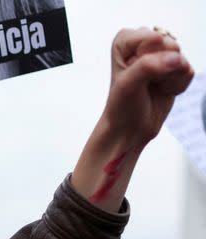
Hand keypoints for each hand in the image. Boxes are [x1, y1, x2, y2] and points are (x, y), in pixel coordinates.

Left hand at [103, 28, 193, 146]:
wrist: (130, 128)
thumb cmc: (122, 106)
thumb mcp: (127, 84)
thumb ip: (148, 66)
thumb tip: (176, 58)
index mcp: (125, 41)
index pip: (151, 37)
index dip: (146, 58)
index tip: (132, 73)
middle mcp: (143, 44)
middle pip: (169, 45)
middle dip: (160, 68)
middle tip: (144, 82)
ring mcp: (161, 55)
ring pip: (181, 59)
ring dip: (168, 79)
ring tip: (152, 87)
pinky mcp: (175, 68)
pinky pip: (188, 72)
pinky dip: (177, 86)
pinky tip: (162, 91)